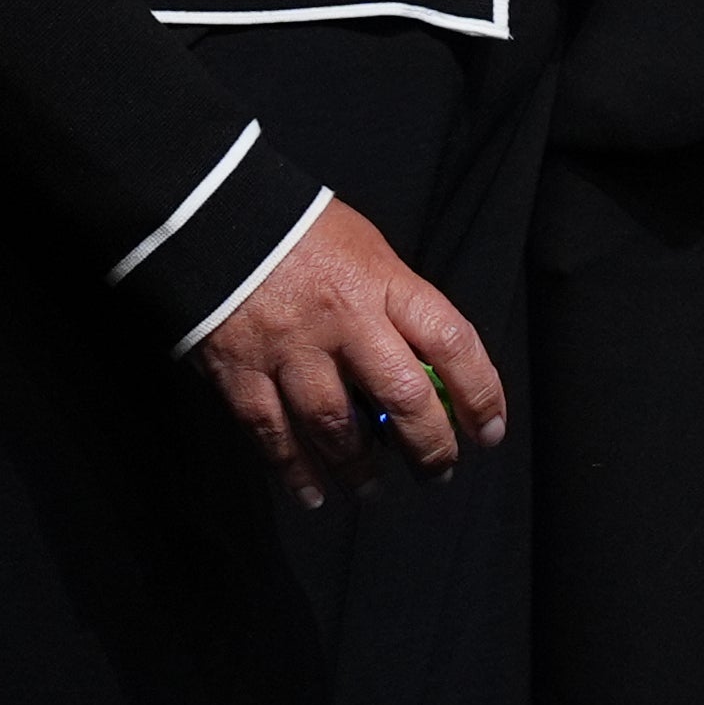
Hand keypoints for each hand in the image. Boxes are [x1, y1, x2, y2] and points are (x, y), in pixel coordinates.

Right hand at [190, 194, 506, 510]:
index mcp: (382, 283)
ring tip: (373, 491)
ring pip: (338, 429)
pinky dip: (295, 472)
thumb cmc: (304, 232)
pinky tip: (313, 494)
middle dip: (430, 448)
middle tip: (438, 473)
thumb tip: (427, 366)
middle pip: (403, 398)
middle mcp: (343, 320)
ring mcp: (290, 350)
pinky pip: (274, 435)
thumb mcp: (368, 249)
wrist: (215, 210)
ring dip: (362, 471)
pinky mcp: (242, 372)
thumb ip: (396, 303)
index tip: (488, 431)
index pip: (450, 342)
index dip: (478, 393)